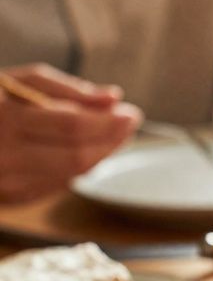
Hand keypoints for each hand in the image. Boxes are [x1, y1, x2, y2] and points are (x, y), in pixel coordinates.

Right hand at [0, 64, 141, 201]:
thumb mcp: (14, 82)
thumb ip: (65, 89)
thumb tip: (112, 98)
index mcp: (2, 119)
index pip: (71, 126)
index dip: (108, 122)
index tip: (131, 112)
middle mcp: (3, 155)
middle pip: (77, 156)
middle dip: (111, 141)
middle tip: (128, 123)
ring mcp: (5, 182)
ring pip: (72, 175)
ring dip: (100, 155)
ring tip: (111, 135)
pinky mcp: (9, 198)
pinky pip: (56, 185)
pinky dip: (77, 168)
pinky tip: (84, 152)